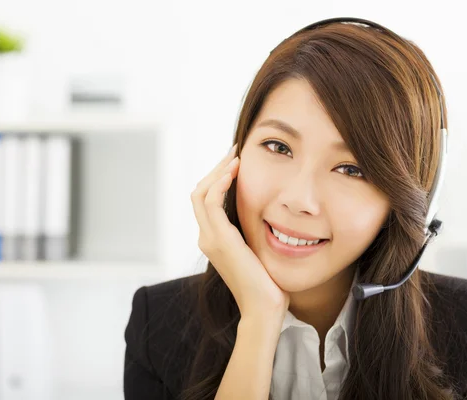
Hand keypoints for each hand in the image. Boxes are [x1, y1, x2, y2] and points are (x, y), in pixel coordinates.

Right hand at [191, 144, 289, 321]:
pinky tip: (234, 172)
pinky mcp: (219, 239)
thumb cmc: (267, 282)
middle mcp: (206, 237)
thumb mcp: (257, 250)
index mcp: (214, 239)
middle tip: (234, 152)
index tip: (236, 162)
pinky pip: (210, 202)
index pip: (206, 199)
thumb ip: (252, 232)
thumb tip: (266, 213)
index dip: (218, 178)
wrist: (264, 307)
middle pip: (199, 192)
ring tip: (235, 157)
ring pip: (201, 193)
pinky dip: (219, 183)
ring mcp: (210, 238)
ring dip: (217, 171)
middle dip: (216, 169)